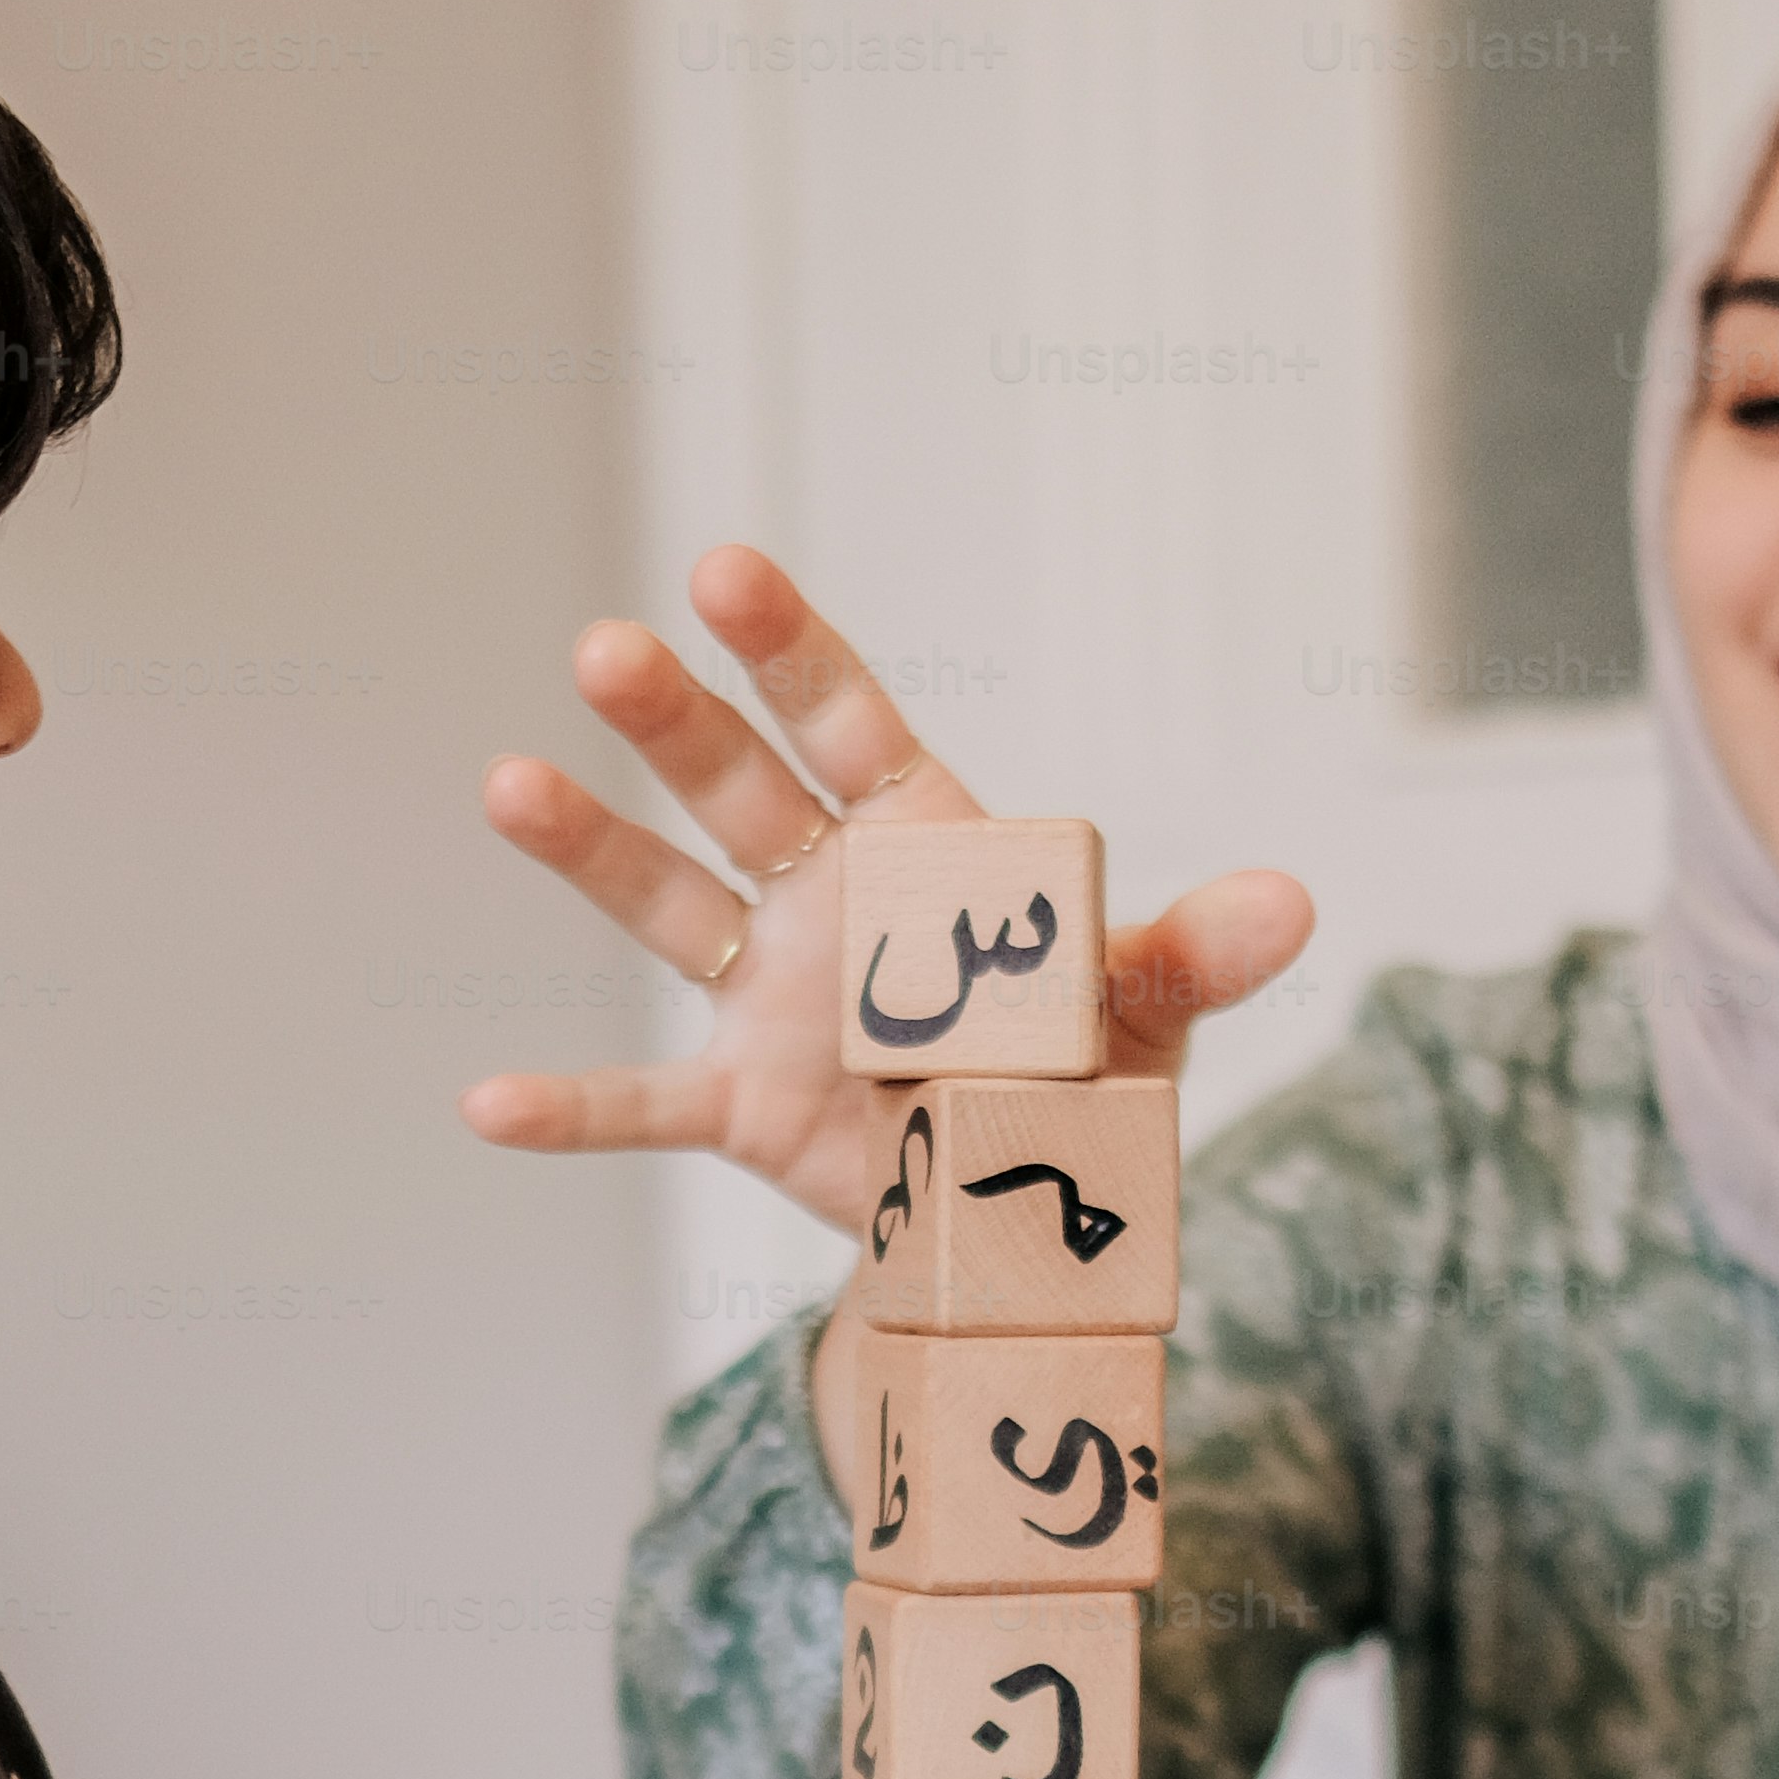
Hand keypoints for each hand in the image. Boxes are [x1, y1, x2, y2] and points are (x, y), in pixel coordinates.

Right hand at [462, 543, 1315, 1237]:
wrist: (1024, 1209)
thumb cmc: (1077, 1072)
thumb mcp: (1143, 1010)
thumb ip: (1192, 954)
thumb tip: (1292, 906)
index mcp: (919, 841)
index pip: (845, 721)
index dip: (787, 647)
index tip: (723, 568)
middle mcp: (823, 896)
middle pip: (737, 788)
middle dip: (674, 720)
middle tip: (606, 647)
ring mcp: (767, 996)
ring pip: (665, 906)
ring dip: (588, 847)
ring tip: (508, 782)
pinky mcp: (740, 1106)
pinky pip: (640, 1103)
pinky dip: (569, 1108)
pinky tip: (486, 1103)